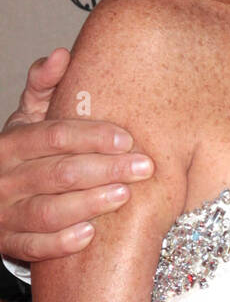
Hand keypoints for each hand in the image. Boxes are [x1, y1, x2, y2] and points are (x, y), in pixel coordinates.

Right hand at [0, 49, 153, 261]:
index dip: (93, 137)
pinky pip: (33, 246)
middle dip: (105, 169)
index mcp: (13, 142)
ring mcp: (6, 212)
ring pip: (47, 211)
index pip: (54, 136)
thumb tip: (62, 54)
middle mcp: (6, 177)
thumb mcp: (29, 117)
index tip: (128, 139)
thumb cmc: (24, 152)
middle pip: (59, 173)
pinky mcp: (10, 242)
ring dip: (88, 204)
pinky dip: (60, 243)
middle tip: (143, 168)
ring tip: (123, 196)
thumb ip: (44, 86)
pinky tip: (89, 235)